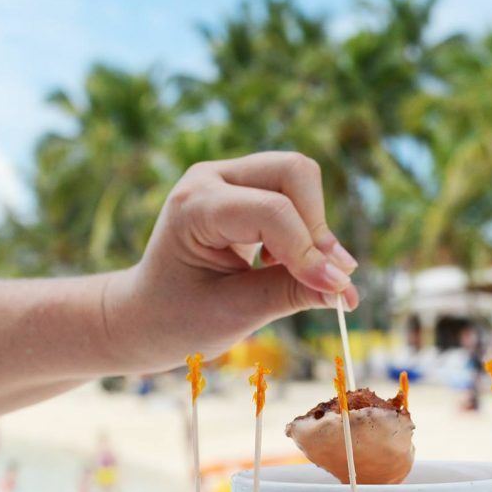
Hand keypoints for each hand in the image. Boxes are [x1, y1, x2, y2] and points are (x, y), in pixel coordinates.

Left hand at [104, 152, 359, 371]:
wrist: (144, 316)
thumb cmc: (176, 320)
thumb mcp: (234, 314)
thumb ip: (291, 295)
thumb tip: (348, 290)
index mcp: (194, 206)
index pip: (272, 212)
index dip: (310, 252)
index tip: (337, 292)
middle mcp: (211, 178)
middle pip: (294, 172)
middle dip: (318, 226)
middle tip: (326, 277)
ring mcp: (228, 177)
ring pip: (300, 177)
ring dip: (315, 226)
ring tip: (303, 272)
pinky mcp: (245, 188)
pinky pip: (295, 193)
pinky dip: (307, 228)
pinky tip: (286, 264)